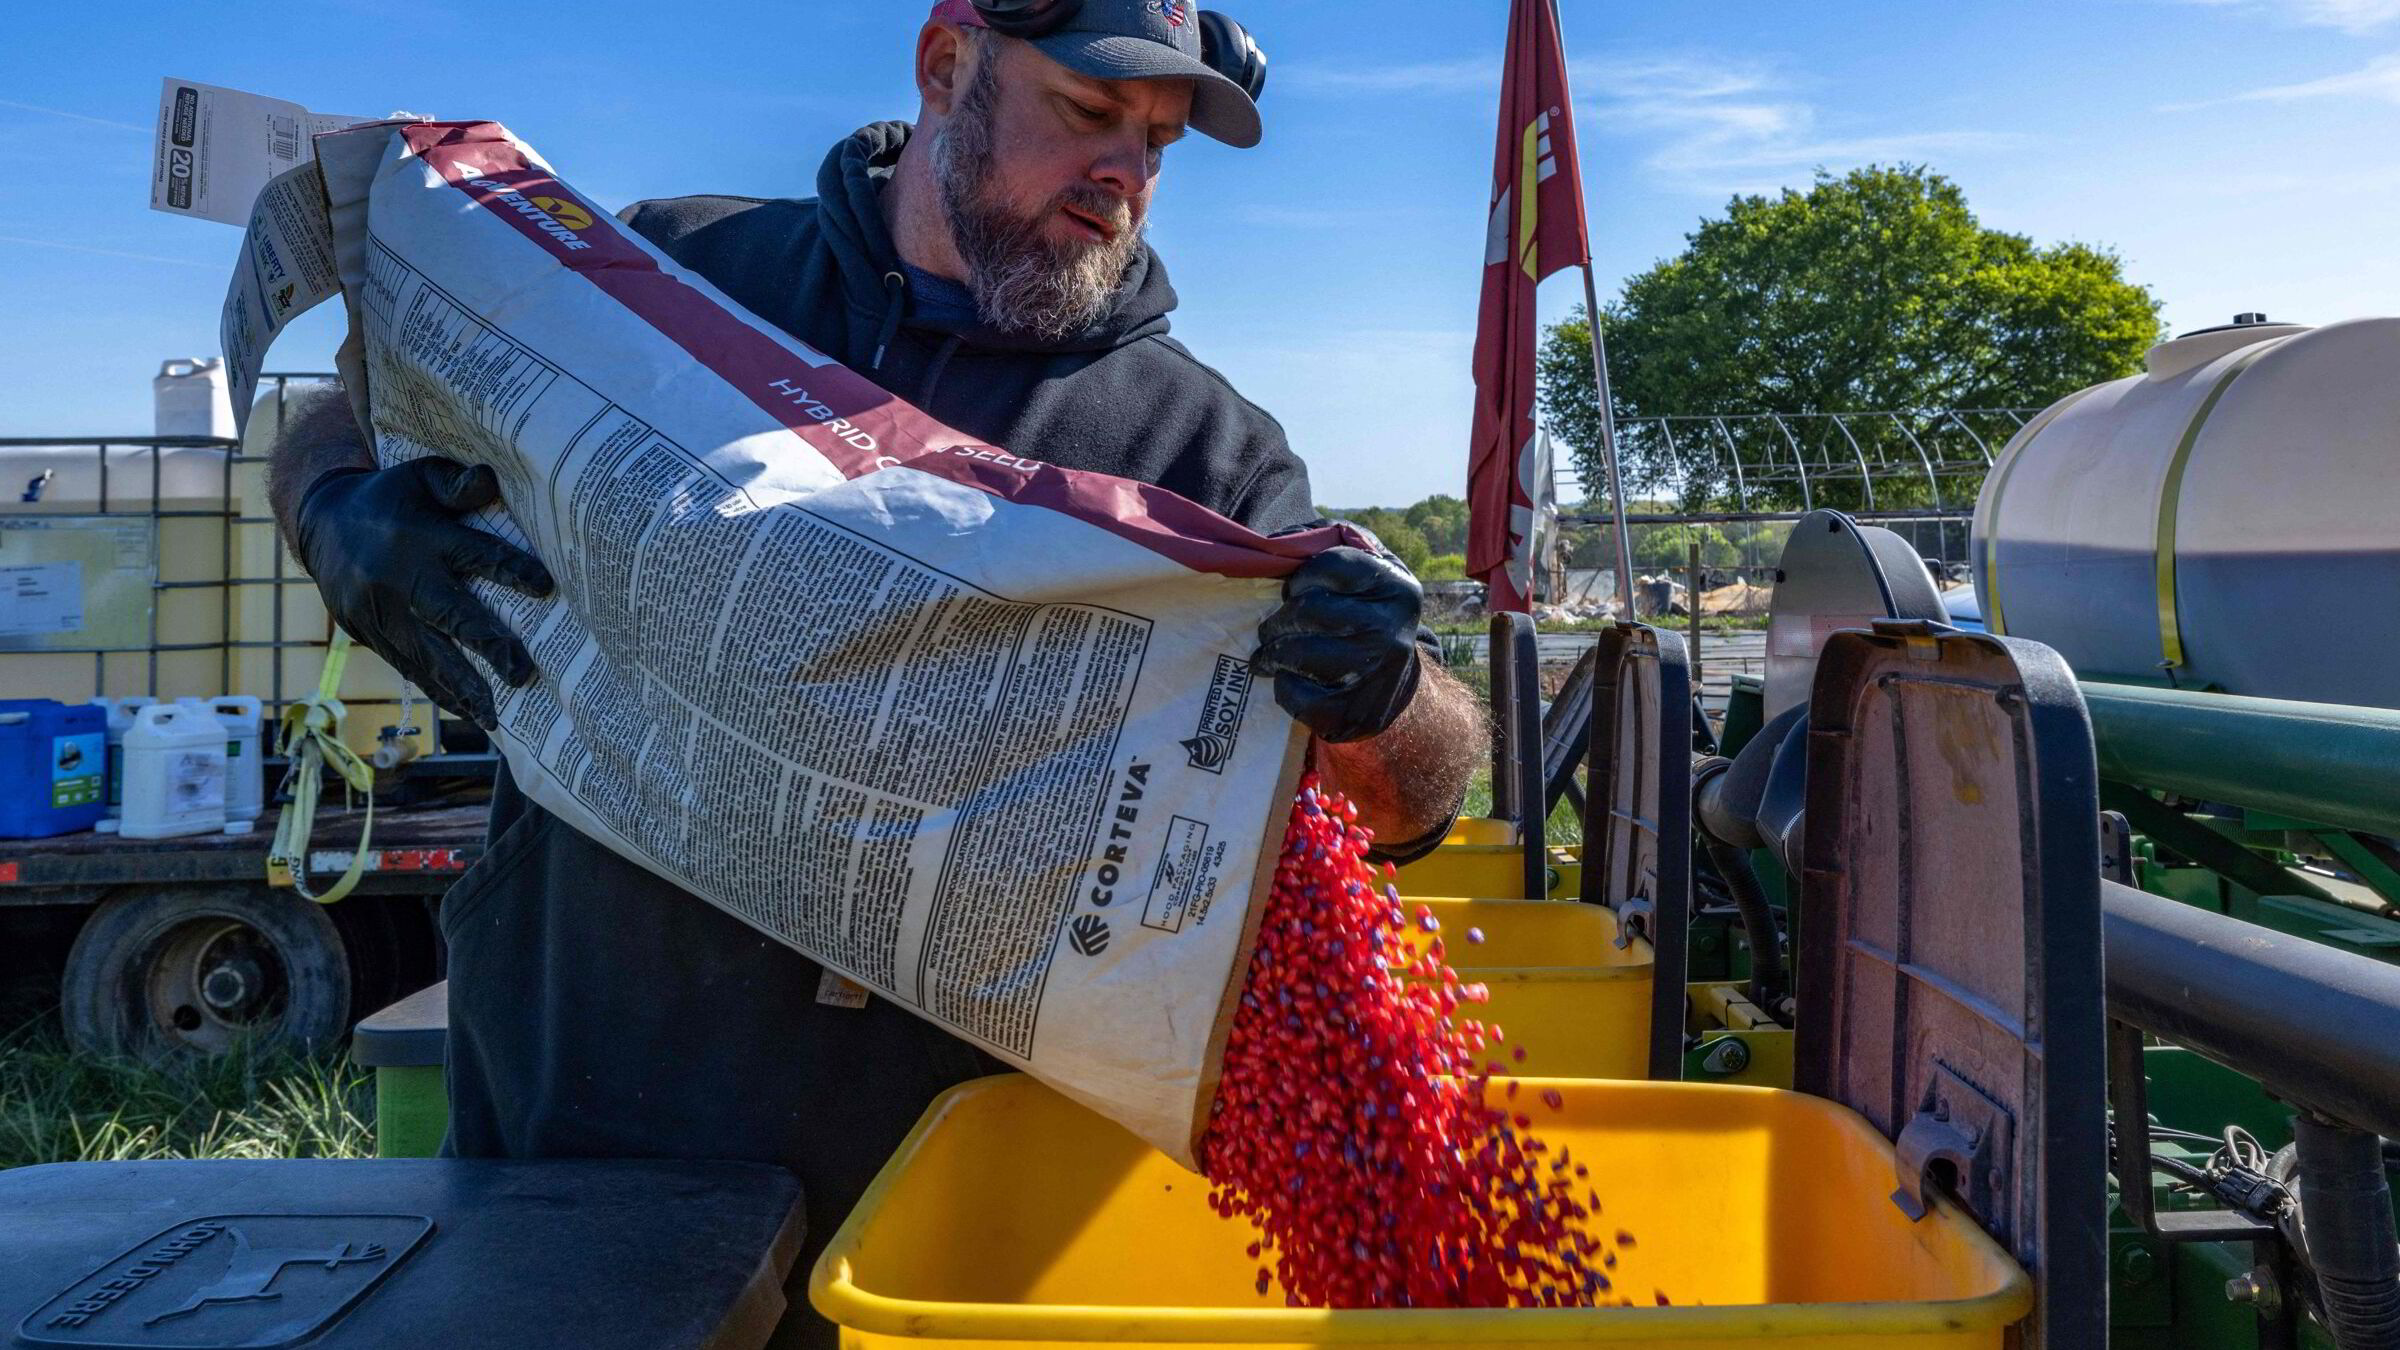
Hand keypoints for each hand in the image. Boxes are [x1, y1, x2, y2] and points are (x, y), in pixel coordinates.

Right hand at [292, 458, 553, 729]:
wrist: (321, 523)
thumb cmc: (391, 499)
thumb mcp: (419, 476)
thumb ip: (456, 484)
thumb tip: (488, 483)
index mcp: (419, 535)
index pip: (474, 553)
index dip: (510, 569)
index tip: (545, 587)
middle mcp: (397, 576)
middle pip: (450, 615)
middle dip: (488, 646)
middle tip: (524, 674)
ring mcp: (378, 610)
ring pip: (426, 654)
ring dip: (463, 686)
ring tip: (497, 716)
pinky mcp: (366, 632)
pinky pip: (406, 666)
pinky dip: (437, 690)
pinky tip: (466, 711)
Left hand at [1252, 547, 1422, 743]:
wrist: (1398, 686)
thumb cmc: (1368, 619)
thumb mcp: (1370, 577)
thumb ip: (1334, 546)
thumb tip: (1278, 540)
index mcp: (1397, 587)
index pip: (1331, 565)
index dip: (1301, 578)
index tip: (1294, 591)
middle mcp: (1392, 629)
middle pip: (1307, 610)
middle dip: (1278, 620)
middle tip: (1271, 628)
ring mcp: (1375, 673)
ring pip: (1295, 653)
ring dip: (1271, 654)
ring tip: (1268, 655)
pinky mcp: (1353, 712)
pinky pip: (1295, 693)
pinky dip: (1282, 686)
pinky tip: (1289, 680)